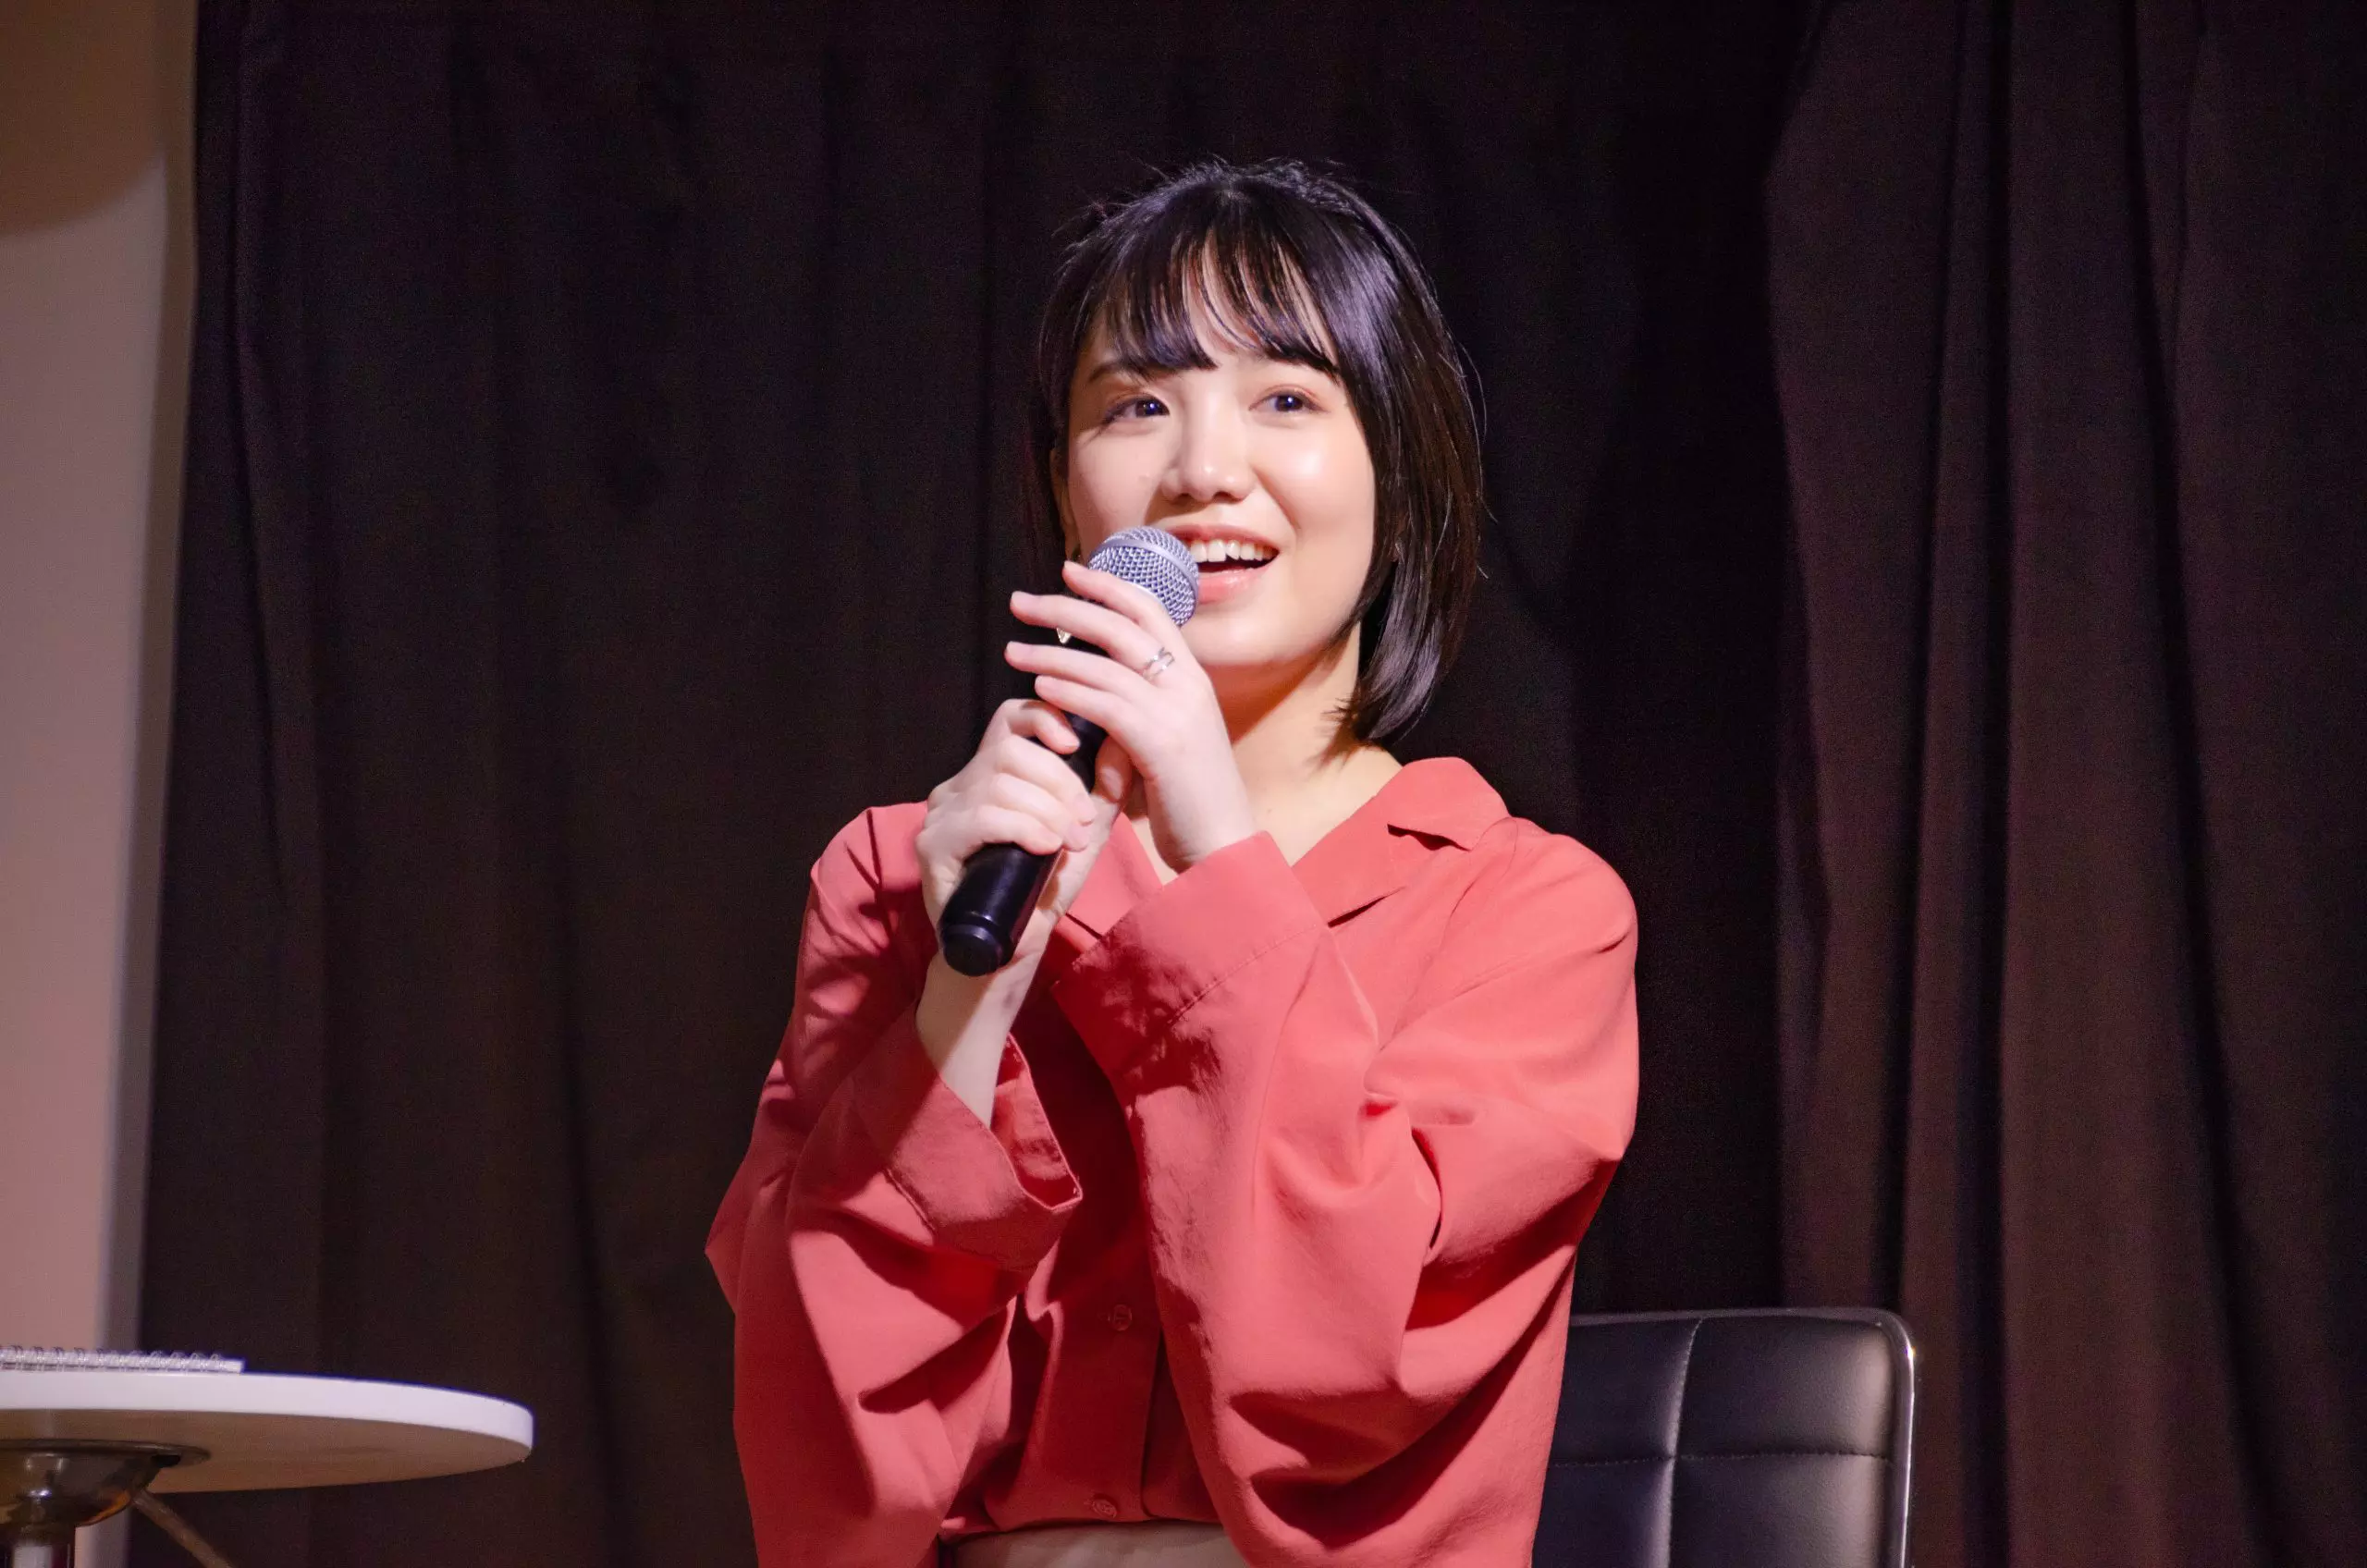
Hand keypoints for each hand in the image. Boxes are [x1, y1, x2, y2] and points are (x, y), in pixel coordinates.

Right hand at [914, 696, 1128, 967]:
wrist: (1012, 950)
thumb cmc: (1044, 889)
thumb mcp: (1086, 833)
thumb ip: (1105, 790)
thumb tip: (1122, 743)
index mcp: (990, 774)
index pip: (1010, 718)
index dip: (1044, 719)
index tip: (1076, 744)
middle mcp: (959, 787)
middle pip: (1007, 748)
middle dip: (1058, 779)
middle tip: (1083, 819)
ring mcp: (941, 815)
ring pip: (997, 782)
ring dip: (1047, 810)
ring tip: (1069, 841)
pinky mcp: (933, 847)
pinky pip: (982, 818)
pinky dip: (1023, 828)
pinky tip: (1046, 847)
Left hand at [1005, 558, 1257, 871]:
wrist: (1223, 844)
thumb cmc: (1189, 798)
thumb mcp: (1169, 738)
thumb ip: (1142, 707)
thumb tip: (1098, 686)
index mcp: (1191, 677)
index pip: (1149, 610)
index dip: (1107, 585)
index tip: (1067, 572)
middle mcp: (1187, 684)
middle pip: (1120, 625)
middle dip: (1066, 608)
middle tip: (1020, 602)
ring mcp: (1177, 712)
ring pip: (1106, 664)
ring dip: (1052, 654)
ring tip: (1012, 651)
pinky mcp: (1162, 744)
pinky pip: (1107, 706)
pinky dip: (1070, 692)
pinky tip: (1039, 689)